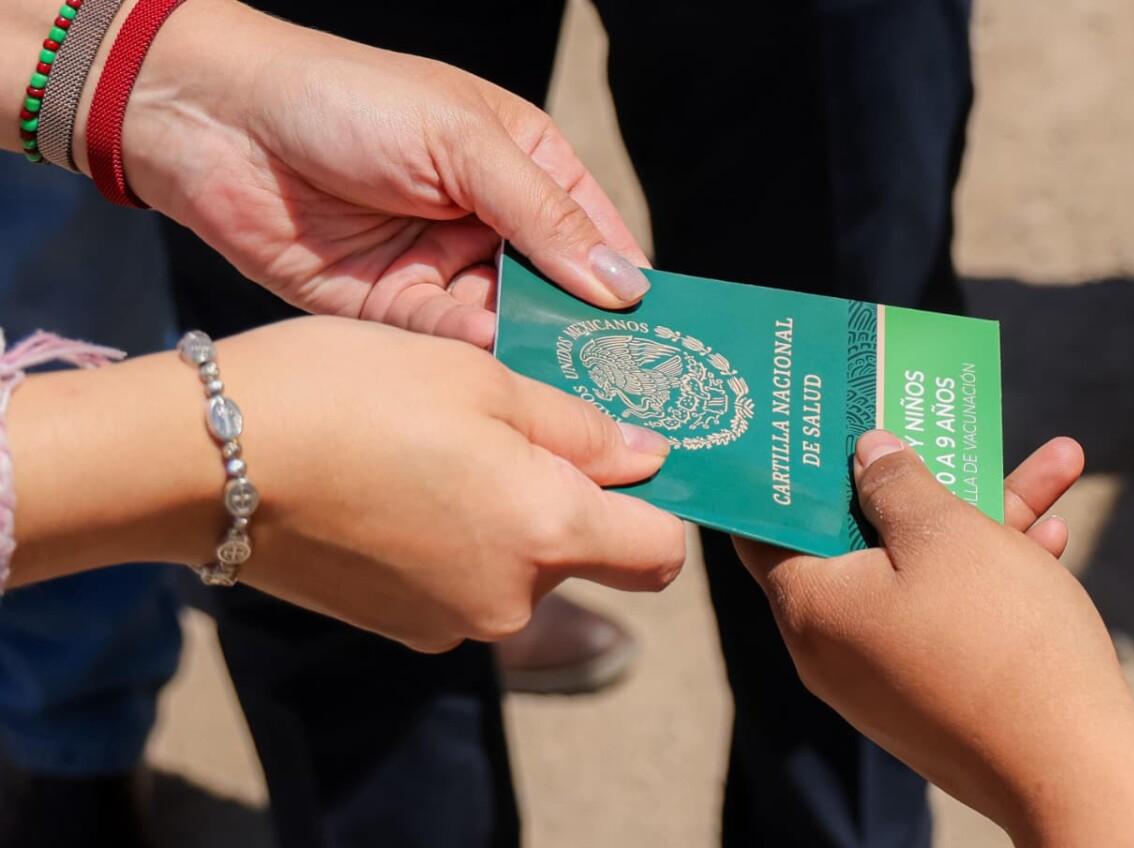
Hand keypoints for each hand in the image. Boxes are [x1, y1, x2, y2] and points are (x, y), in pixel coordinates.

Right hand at [9, 317, 684, 651]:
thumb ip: (579, 429)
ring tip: (437, 448)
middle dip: (568, 499)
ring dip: (504, 515)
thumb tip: (649, 458)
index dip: (659, 504)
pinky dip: (452, 540)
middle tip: (511, 426)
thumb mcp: (480, 379)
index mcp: (545, 532)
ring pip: (517, 566)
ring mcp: (448, 622)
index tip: (627, 455)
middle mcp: (508, 598)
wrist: (206, 460)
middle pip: (584, 557)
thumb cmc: (349, 393)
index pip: (661, 552)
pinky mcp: (396, 626)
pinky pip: (460, 582)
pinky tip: (398, 485)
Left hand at [86, 0, 650, 347]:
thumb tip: (624, 285)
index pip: (598, 241)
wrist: (218, 124)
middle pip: (559, 299)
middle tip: (632, 396)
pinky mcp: (394, 314)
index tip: (669, 347)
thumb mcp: (463, 143)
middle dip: (588, 341)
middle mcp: (492, 229)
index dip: (631, 291)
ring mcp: (444, 274)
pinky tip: (504, 388)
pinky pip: (448, 349)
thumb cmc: (348, 101)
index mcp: (525, 172)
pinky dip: (474, 366)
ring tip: (580, 405)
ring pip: (509, 333)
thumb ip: (544, 216)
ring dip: (537, 363)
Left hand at [737, 432, 1133, 844]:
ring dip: (979, 519)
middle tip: (934, 430)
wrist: (1074, 772)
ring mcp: (882, 676)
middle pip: (859, 542)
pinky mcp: (931, 697)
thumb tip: (866, 454)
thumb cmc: (996, 638)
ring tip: (1052, 465)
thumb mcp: (943, 533)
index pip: (764, 529)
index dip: (788, 477)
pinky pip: (946, 617)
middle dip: (913, 482)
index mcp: (808, 603)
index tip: (813, 434)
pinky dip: (988, 575)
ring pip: (919, 573)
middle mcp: (831, 645)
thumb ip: (895, 483)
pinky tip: (1051, 534)